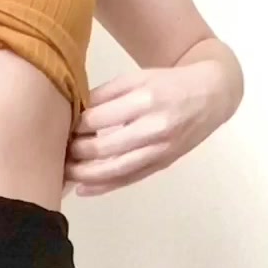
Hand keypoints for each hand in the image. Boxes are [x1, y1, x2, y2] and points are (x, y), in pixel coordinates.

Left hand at [64, 62, 223, 195]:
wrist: (210, 95)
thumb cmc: (167, 84)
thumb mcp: (136, 78)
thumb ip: (103, 95)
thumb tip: (70, 114)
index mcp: (144, 100)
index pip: (96, 119)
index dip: (73, 127)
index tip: (59, 128)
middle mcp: (153, 128)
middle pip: (101, 148)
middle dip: (74, 152)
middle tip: (57, 151)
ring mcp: (158, 150)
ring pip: (113, 170)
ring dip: (83, 174)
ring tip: (64, 171)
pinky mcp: (162, 165)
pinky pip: (128, 180)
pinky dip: (102, 187)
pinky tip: (83, 189)